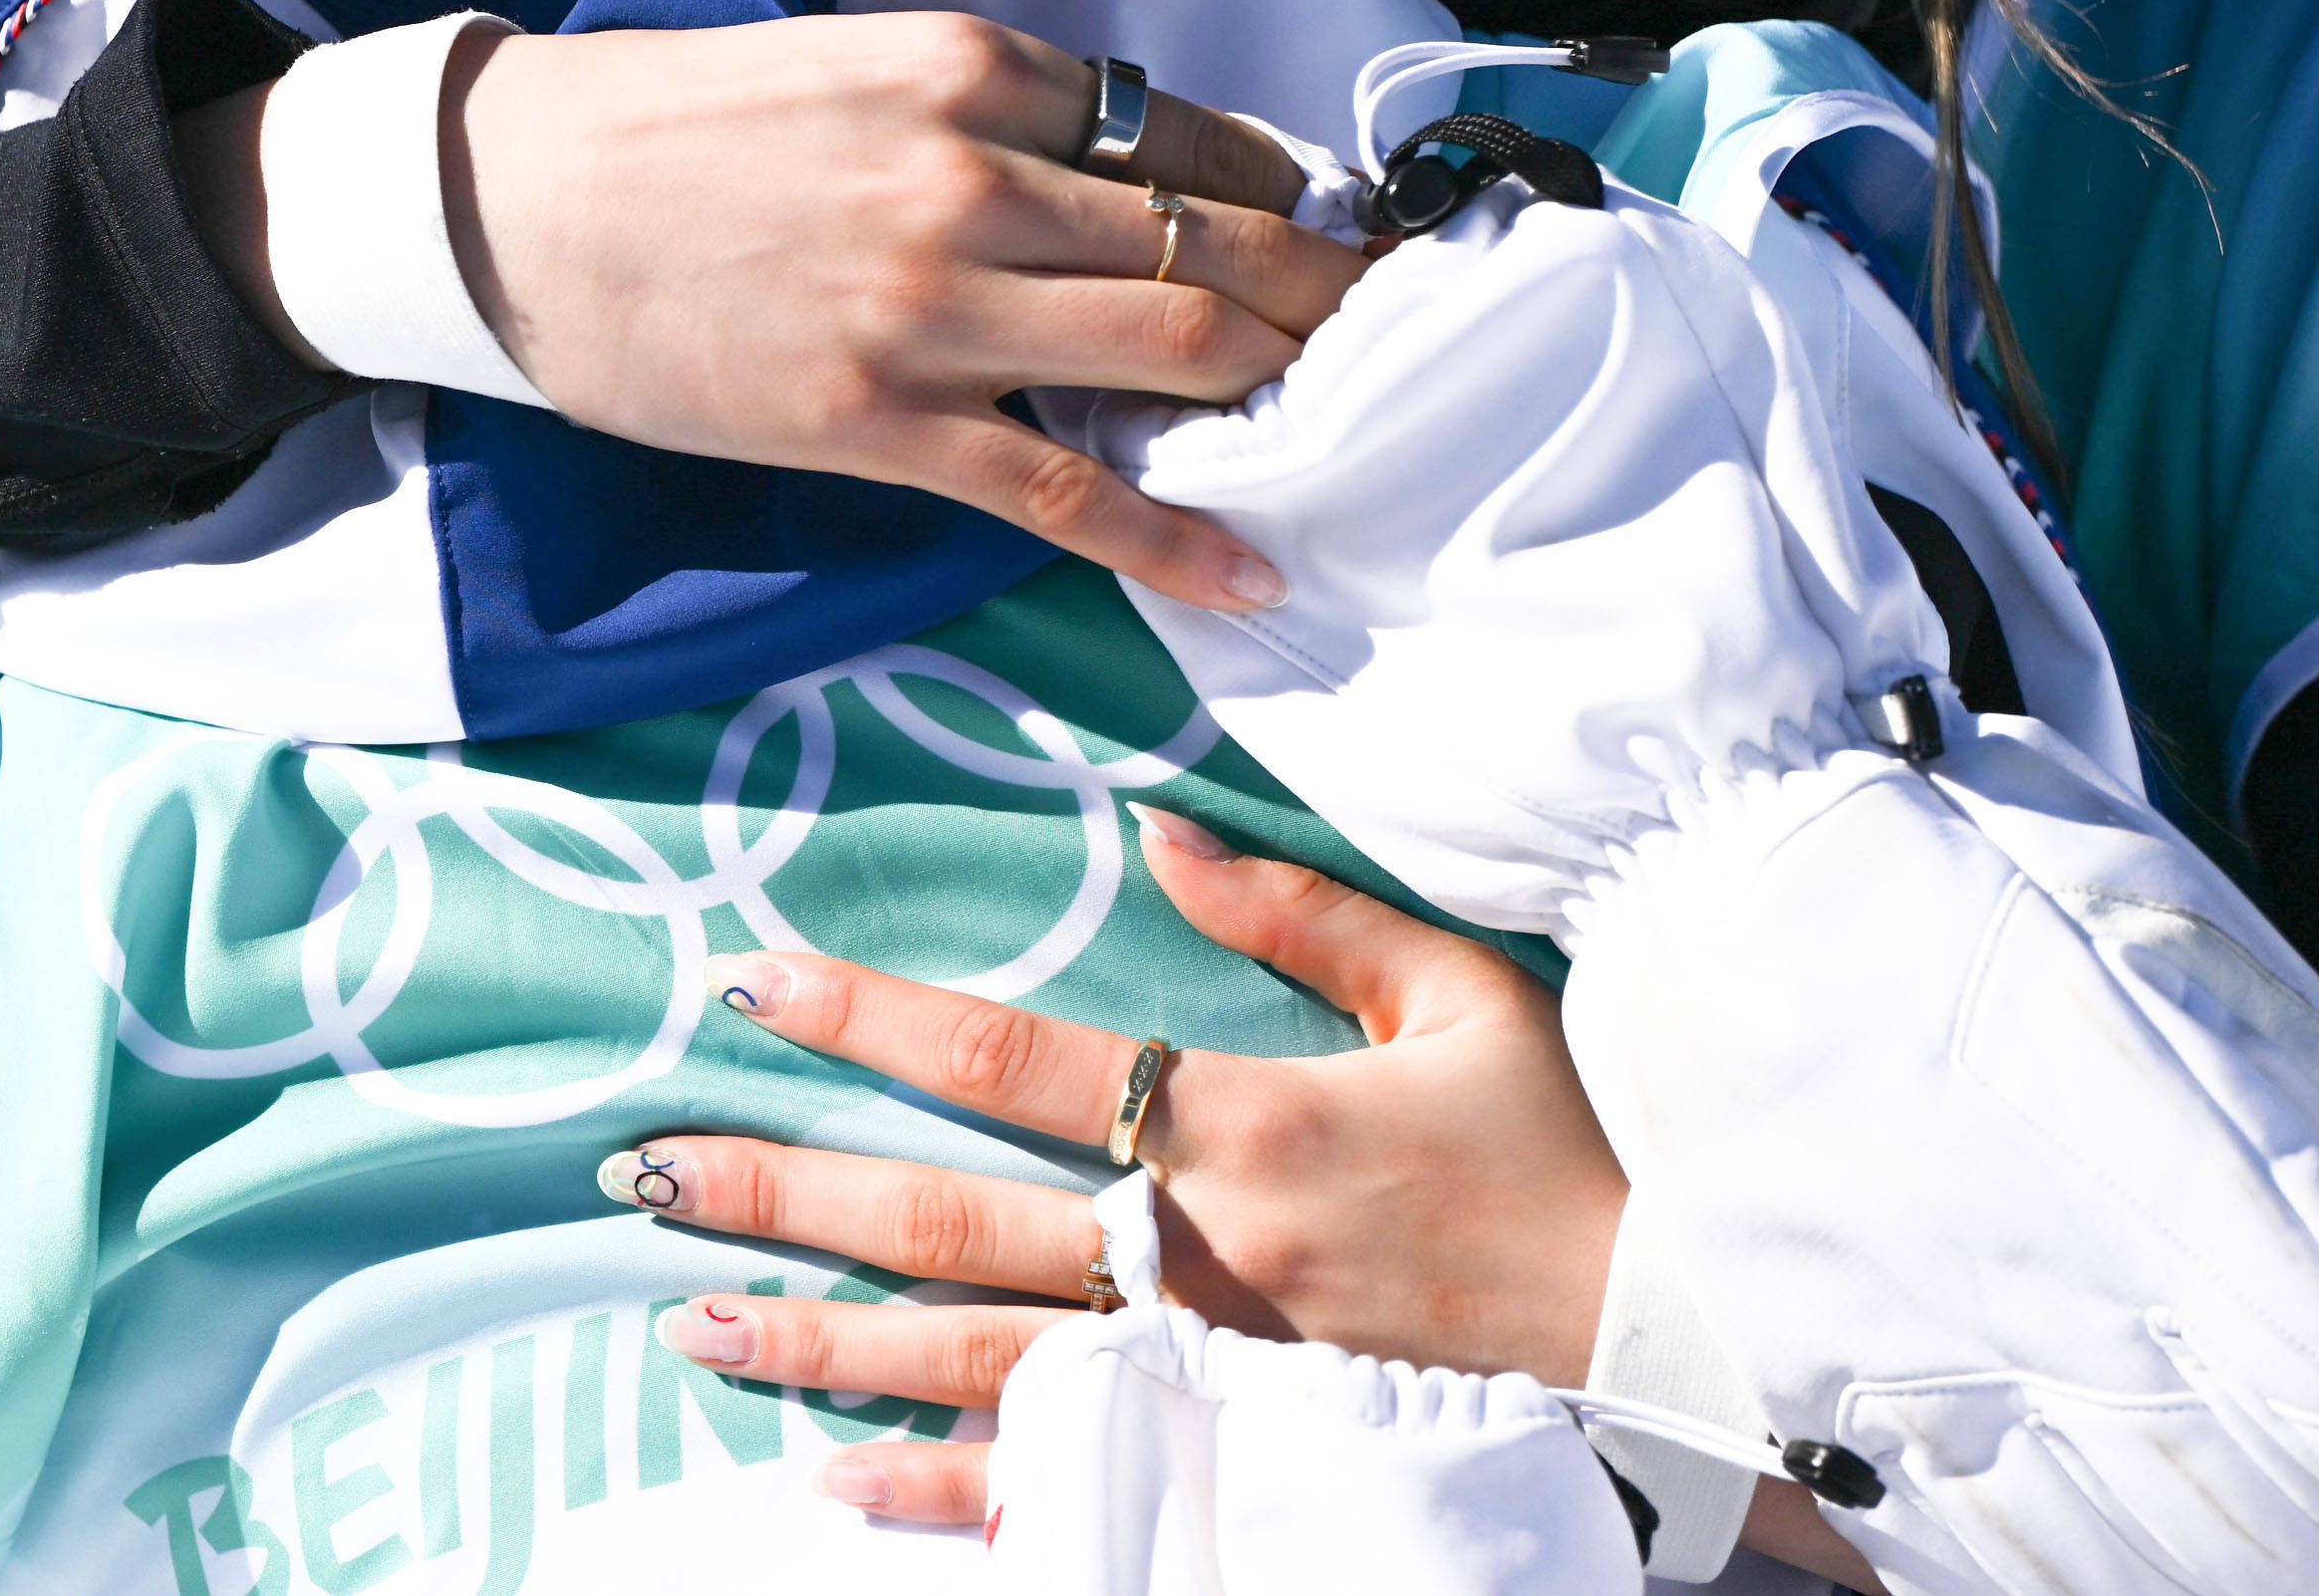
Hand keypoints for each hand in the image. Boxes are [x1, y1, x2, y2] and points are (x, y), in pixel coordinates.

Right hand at [186, 12, 1366, 614]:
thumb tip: (1148, 172)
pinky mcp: (877, 422)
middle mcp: (974, 176)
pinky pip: (1063, 492)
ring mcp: (930, 308)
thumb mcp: (859, 64)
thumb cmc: (678, 128)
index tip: (1335, 245)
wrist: (506, 202)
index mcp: (974, 67)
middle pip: (1217, 247)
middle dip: (1329, 300)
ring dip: (1280, 394)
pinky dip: (1174, 539)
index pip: (1198, 137)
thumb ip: (1004, 110)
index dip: (1288, 202)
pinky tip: (1250, 573)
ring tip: (1346, 429)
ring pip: (1172, 355)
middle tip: (1396, 341)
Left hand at [610, 809, 1627, 1520]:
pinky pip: (1053, 1485)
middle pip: (944, 1217)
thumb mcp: (1456, 995)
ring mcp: (1202, 1378)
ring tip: (690, 1314)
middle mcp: (1192, 1257)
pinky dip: (933, 1489)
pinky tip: (827, 1479)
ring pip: (966, 1358)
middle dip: (785, 1186)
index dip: (871, 1012)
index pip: (1010, 1051)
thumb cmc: (1567, 1156)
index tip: (752, 977)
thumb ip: (1299, 912)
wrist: (1672, 1347)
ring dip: (819, 1335)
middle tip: (646, 1166)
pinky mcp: (1228, 1465)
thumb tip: (1160, 827)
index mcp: (1241, 1124)